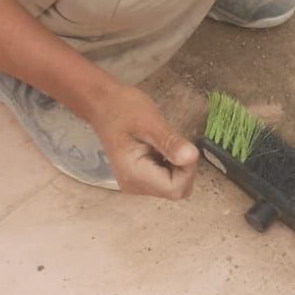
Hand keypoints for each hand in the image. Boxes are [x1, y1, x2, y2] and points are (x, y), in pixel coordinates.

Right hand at [90, 82, 198, 199]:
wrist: (102, 105)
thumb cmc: (123, 108)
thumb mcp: (149, 121)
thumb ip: (169, 142)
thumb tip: (191, 158)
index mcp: (134, 175)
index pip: (175, 188)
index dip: (187, 169)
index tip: (181, 145)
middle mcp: (134, 186)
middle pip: (175, 190)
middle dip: (184, 168)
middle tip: (173, 143)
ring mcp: (135, 184)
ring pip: (172, 186)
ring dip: (177, 166)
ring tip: (162, 144)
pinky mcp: (138, 179)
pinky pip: (165, 179)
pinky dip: (170, 166)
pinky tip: (159, 149)